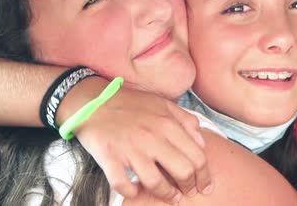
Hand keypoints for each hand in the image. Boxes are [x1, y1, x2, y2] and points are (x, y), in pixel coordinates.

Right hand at [71, 84, 212, 202]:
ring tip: (171, 196)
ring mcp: (130, 149)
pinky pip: (123, 185)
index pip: (196, 156)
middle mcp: (152, 137)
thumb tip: (201, 142)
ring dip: (166, 194)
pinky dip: (132, 192)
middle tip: (188, 192)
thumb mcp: (162, 103)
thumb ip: (185, 120)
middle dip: (189, 186)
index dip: (204, 175)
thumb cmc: (129, 103)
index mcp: (167, 123)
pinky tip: (137, 191)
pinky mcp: (110, 157)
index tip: (205, 184)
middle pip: (182, 171)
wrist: (92, 101)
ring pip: (156, 182)